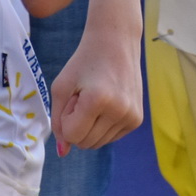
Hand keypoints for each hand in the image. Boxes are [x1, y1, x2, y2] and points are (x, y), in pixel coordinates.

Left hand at [50, 18, 143, 153]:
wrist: (116, 42)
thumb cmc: (84, 62)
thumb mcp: (62, 87)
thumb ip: (58, 121)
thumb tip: (64, 153)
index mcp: (98, 100)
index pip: (72, 135)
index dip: (66, 119)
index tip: (73, 98)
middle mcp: (120, 111)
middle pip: (85, 143)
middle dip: (77, 124)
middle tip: (83, 97)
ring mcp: (132, 117)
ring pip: (98, 143)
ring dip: (90, 126)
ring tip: (95, 99)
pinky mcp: (137, 120)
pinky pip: (110, 137)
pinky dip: (102, 126)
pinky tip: (106, 103)